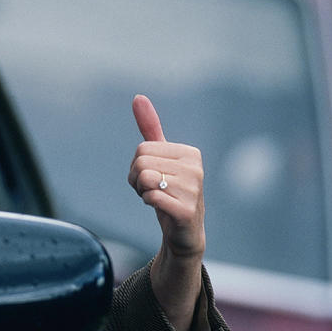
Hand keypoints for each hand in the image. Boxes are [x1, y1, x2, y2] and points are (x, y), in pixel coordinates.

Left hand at [128, 95, 205, 330]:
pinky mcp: (187, 210)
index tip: (152, 180)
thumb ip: (151, 128)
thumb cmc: (170, 193)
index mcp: (190, 153)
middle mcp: (195, 168)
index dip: (136, 168)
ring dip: (142, 193)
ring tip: (157, 200)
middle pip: (140, 164)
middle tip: (151, 193)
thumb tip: (138, 97)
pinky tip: (161, 209)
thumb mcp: (160, 159)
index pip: (141, 150)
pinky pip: (151, 197)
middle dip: (136, 181)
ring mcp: (194, 189)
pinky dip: (148, 203)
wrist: (184, 233)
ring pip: (143, 179)